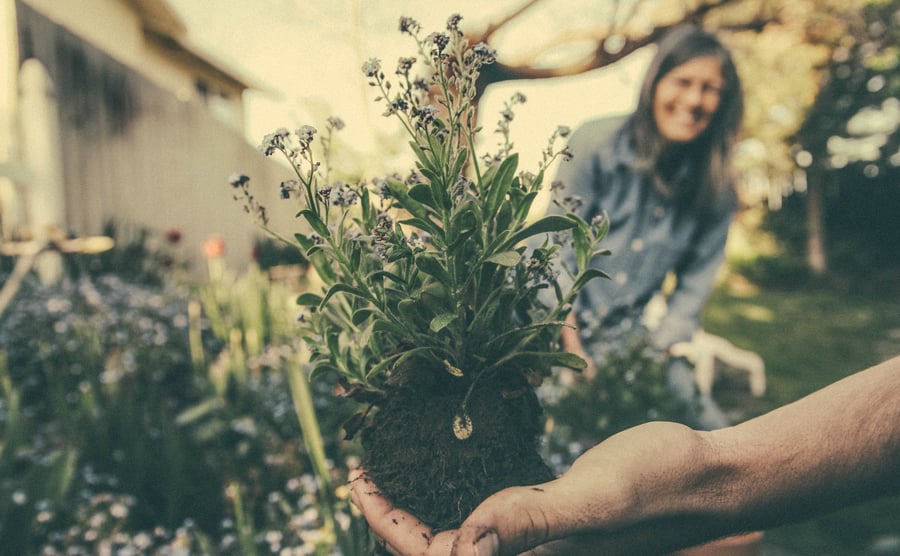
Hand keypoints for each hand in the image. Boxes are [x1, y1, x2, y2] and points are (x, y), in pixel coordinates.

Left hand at [351, 422, 708, 554]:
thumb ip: (532, 520)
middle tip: (364, 467)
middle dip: (395, 514)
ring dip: (424, 502)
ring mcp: (542, 537)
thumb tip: (463, 546)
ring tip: (395, 464)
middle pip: (443, 547)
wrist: (712, 475)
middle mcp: (532, 555)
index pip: (440, 555)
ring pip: (464, 529)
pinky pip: (494, 511)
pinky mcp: (554, 514)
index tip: (357, 478)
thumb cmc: (664, 483)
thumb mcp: (598, 498)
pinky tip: (453, 460)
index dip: (389, 523)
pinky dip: (462, 488)